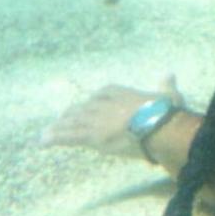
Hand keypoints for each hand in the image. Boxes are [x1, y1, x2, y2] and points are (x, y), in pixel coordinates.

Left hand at [41, 74, 183, 158]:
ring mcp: (97, 120)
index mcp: (121, 92)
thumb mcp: (168, 95)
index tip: (88, 103)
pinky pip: (71, 137)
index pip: (102, 93)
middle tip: (60, 119)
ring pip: (74, 122)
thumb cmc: (165, 112)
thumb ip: (166, 85)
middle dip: (71, 114)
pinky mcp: (93, 136)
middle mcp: (106, 104)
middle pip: (84, 108)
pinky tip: (44, 141)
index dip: (93, 100)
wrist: (158, 127)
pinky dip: (56, 138)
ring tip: (46, 133)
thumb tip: (169, 73)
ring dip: (59, 127)